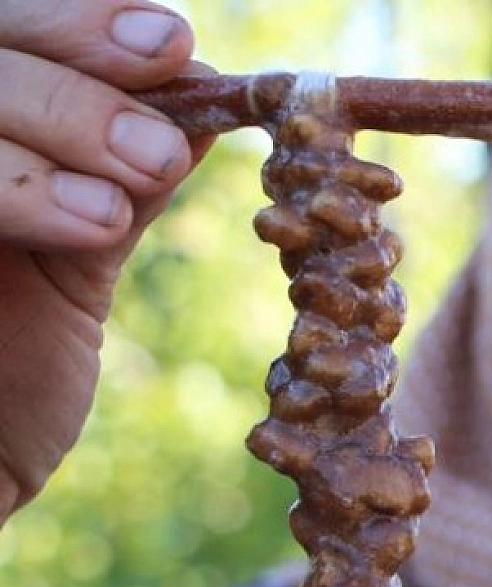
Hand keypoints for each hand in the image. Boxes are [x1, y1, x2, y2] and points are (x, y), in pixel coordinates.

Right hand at [0, 0, 206, 526]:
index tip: (172, 44)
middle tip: (162, 138)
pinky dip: (20, 188)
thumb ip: (120, 178)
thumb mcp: (73, 260)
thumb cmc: (6, 378)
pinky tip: (94, 222)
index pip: (10, 30)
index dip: (78, 23)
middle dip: (75, 80)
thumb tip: (204, 98)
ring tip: (140, 186)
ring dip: (58, 125)